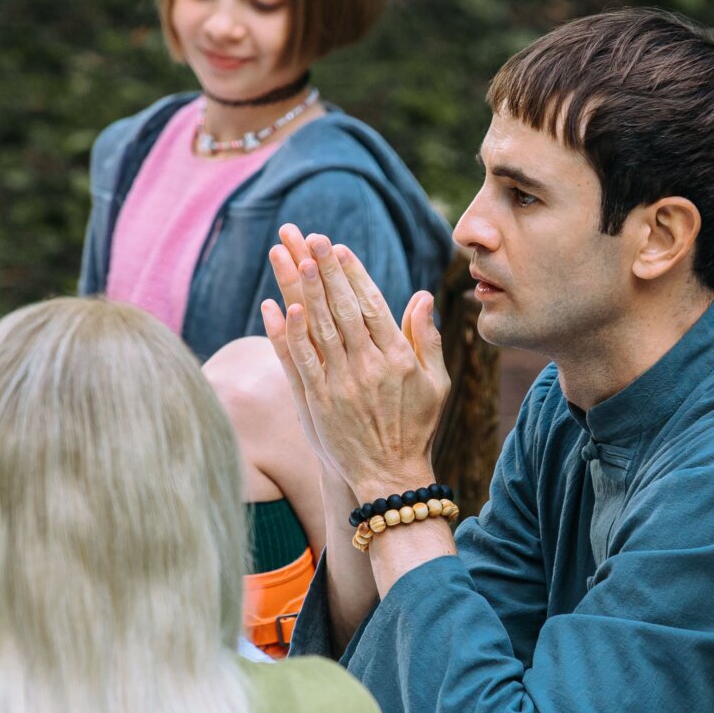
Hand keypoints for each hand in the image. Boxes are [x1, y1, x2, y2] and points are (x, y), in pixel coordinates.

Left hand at [260, 225, 448, 498]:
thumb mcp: (436, 384)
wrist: (389, 477)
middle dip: (323, 269)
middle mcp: (367, 366)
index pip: (370, 305)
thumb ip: (427, 339)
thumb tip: (423, 296)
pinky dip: (287, 333)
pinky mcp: (317, 402)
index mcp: (397, 357)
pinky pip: (299, 361)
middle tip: (307, 236)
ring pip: (316, 327)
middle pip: (340, 307)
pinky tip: (277, 306)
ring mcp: (339, 384)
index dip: (352, 274)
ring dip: (301, 289)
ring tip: (287, 256)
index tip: (338, 248)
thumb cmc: (416, 428)